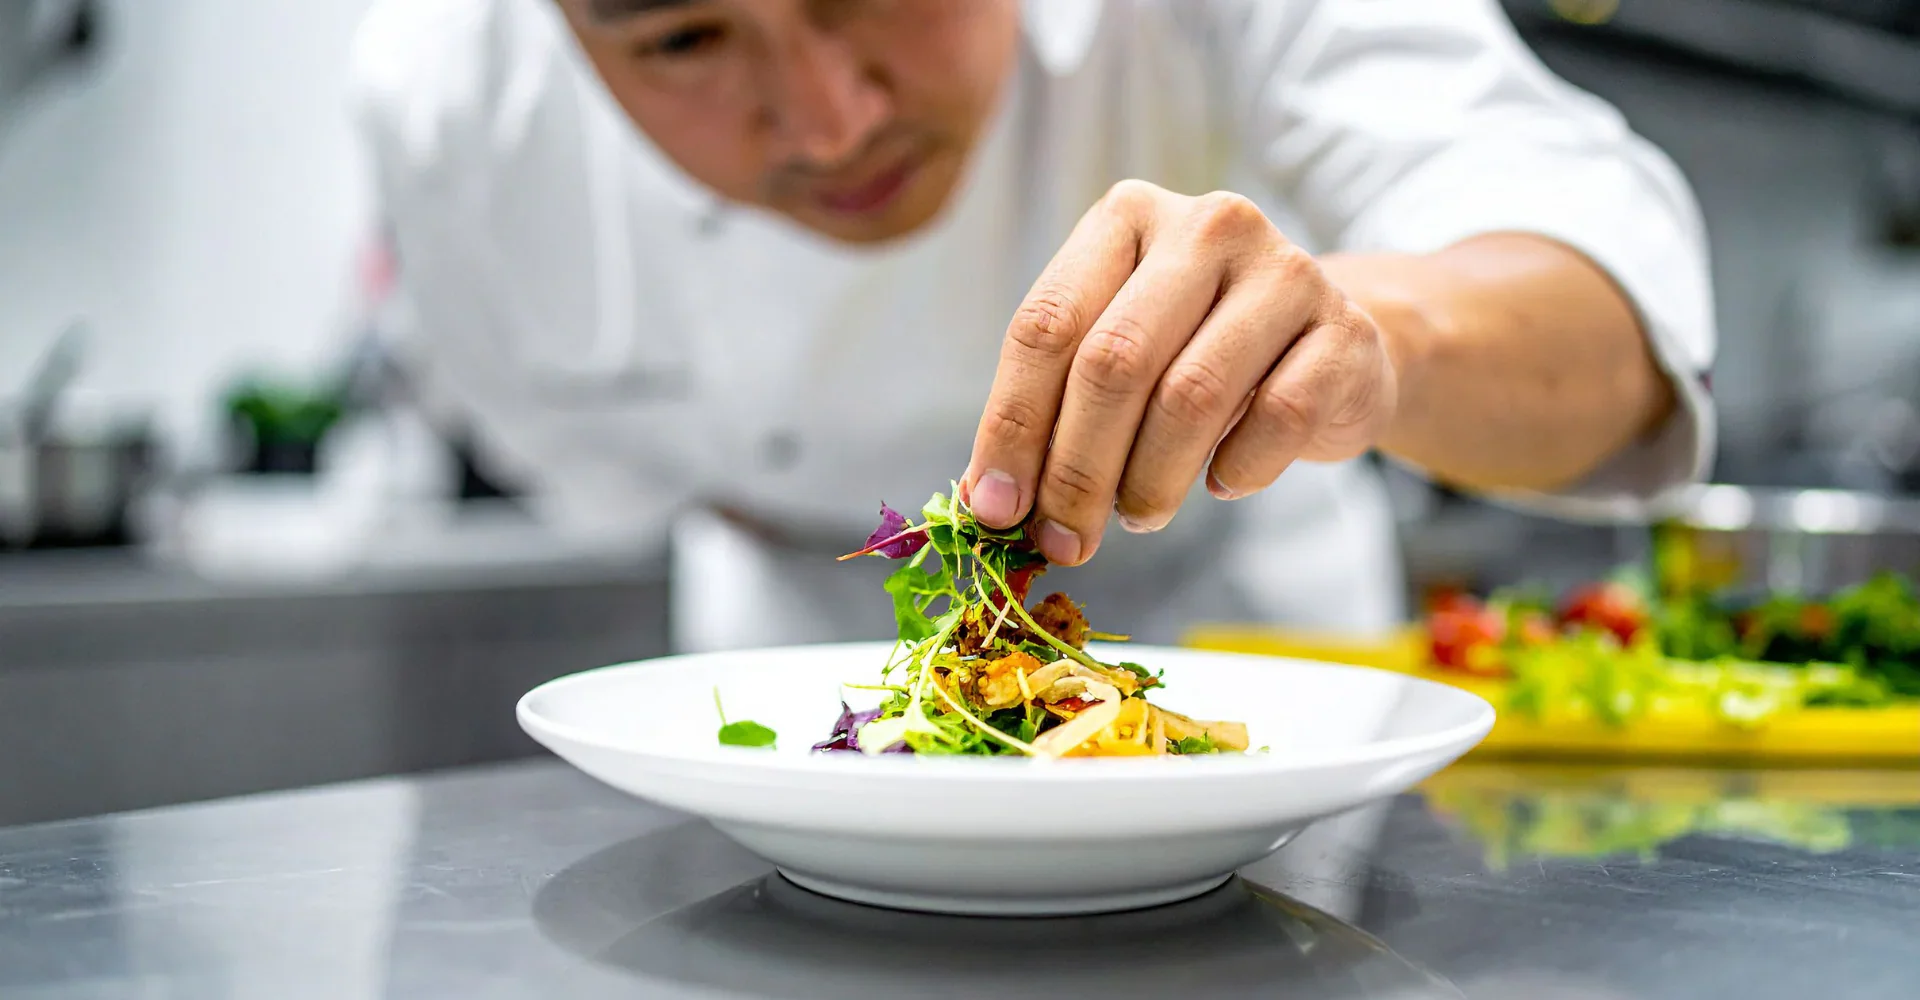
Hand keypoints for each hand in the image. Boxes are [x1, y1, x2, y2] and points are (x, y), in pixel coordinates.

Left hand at [962, 180, 1398, 565]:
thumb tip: (989, 501)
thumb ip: (1053, 406)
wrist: (1332, 347)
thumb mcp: (1121, 353)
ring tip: (1139, 515)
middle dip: (1077, 470)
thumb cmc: (1199, 350)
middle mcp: (1205, 226)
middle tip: (1065, 539)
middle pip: (1114, 362)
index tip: (994, 509)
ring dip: (1150, 481)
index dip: (1011, 426)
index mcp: (1126, 217)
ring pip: (1190, 396)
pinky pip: (1276, 419)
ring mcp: (1283, 270)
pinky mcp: (1344, 331)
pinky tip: (1222, 481)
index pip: (1045, 325)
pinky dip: (1236, 470)